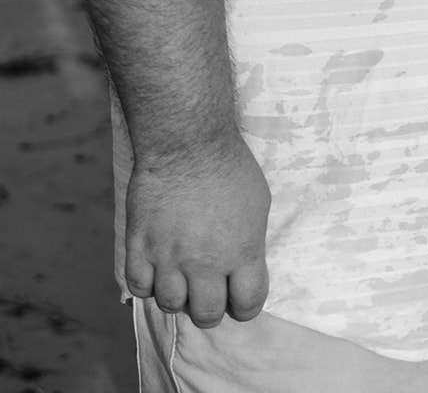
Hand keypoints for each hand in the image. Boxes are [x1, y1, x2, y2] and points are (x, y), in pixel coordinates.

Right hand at [124, 134, 270, 328]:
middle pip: (207, 314)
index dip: (245, 305)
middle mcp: (206, 263)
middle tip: (208, 289)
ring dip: (178, 294)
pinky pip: (139, 287)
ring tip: (181, 275)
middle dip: (210, 306)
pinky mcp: (140, 246)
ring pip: (171, 305)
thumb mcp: (258, 203)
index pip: (249, 304)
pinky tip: (156, 267)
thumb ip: (250, 242)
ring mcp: (169, 257)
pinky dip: (148, 283)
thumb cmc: (229, 166)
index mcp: (242, 252)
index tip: (239, 296)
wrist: (186, 142)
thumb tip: (242, 266)